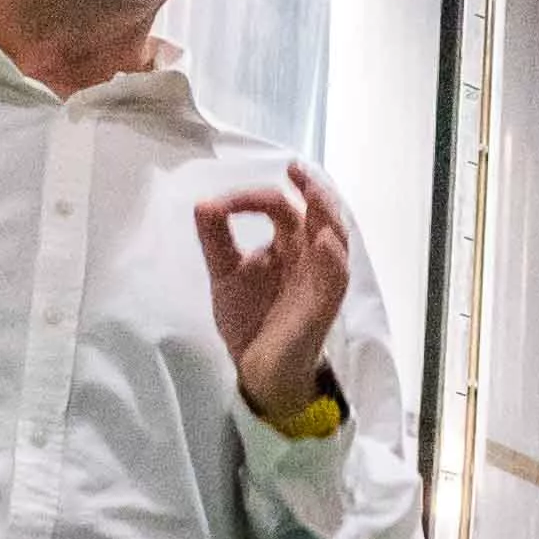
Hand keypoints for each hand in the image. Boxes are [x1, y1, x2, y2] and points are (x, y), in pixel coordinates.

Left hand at [196, 164, 351, 421]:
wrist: (256, 369)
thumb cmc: (249, 319)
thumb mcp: (225, 272)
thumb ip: (216, 239)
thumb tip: (202, 202)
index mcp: (287, 243)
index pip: (280, 206)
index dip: (253, 197)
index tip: (220, 205)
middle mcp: (308, 255)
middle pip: (320, 213)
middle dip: (312, 189)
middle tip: (296, 168)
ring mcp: (319, 279)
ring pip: (336, 238)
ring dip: (327, 214)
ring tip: (314, 193)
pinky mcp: (322, 305)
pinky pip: (336, 278)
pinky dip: (332, 257)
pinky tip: (322, 240)